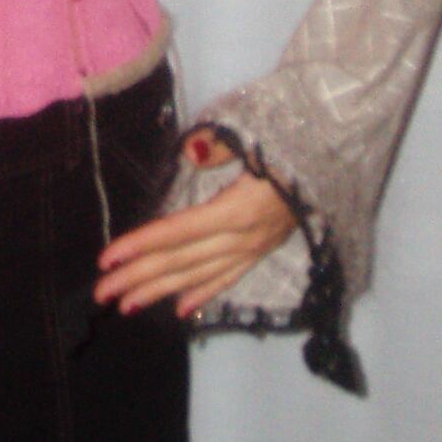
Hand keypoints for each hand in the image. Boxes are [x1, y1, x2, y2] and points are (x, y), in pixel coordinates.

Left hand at [94, 130, 296, 319]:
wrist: (340, 149)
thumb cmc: (295, 136)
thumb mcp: (258, 133)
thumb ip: (221, 145)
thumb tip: (192, 153)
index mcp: (239, 209)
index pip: (178, 231)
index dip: (141, 245)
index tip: (106, 258)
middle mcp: (246, 236)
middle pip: (182, 260)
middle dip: (138, 277)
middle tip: (101, 292)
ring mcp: (256, 247)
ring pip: (201, 275)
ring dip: (161, 291)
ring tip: (126, 305)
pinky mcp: (265, 249)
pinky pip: (230, 277)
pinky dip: (203, 293)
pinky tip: (179, 308)